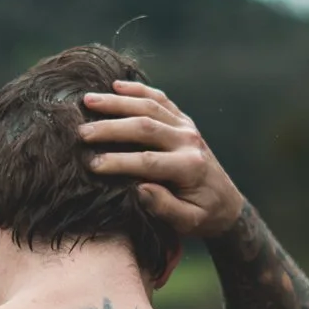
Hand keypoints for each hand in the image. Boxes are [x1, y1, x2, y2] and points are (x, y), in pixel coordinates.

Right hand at [77, 81, 243, 238]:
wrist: (226, 203)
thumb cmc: (202, 216)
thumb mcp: (187, 222)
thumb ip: (165, 208)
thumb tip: (139, 188)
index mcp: (189, 168)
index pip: (148, 161)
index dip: (118, 162)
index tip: (91, 164)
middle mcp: (189, 142)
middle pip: (145, 127)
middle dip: (110, 128)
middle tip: (81, 132)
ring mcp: (187, 127)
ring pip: (150, 106)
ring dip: (117, 102)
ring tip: (87, 101)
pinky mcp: (184, 120)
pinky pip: (160, 99)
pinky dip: (138, 90)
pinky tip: (116, 85)